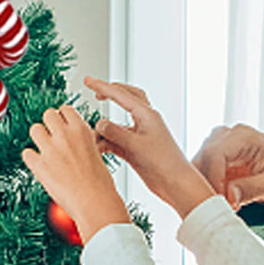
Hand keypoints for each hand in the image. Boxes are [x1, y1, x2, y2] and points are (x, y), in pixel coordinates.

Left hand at [22, 104, 128, 242]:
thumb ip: (79, 141)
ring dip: (39, 138)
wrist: (95, 203)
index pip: (65, 109)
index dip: (63, 118)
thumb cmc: (100, 184)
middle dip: (49, 125)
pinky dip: (32, 159)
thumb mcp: (95, 152)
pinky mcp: (39, 166)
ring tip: (46, 151)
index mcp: (81, 130)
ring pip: (35, 129)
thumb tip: (69, 137)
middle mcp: (65, 136)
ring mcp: (50, 150)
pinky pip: (27, 153)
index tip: (62, 126)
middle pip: (48, 114)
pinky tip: (41, 166)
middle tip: (53, 138)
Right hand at [85, 79, 213, 218]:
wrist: (175, 184)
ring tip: (91, 133)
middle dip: (110, 93)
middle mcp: (144, 122)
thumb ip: (115, 133)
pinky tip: (97, 147)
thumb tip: (98, 123)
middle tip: (94, 91)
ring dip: (105, 126)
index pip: (121, 95)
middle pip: (126, 98)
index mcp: (147, 115)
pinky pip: (117, 139)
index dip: (102, 87)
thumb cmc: (164, 163)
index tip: (87, 80)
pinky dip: (106, 141)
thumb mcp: (136, 146)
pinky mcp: (136, 149)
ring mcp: (140, 135)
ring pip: (118, 122)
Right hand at [191, 123, 263, 208]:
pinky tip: (216, 201)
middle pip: (201, 160)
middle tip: (220, 209)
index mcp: (245, 137)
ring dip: (203, 189)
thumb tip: (229, 196)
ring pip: (195, 168)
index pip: (215, 154)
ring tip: (220, 207)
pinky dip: (203, 189)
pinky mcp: (210, 157)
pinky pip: (197, 174)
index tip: (222, 203)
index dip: (213, 180)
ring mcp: (215, 145)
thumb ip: (254, 188)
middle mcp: (226, 136)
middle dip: (206, 187)